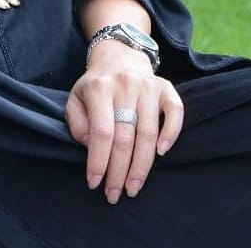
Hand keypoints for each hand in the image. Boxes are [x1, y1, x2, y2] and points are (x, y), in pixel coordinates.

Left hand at [65, 40, 183, 203]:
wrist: (119, 55)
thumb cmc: (95, 85)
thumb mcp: (75, 98)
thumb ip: (77, 123)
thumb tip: (90, 147)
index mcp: (99, 87)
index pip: (101, 132)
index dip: (98, 161)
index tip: (94, 183)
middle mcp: (125, 85)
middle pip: (125, 137)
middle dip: (119, 171)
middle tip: (115, 194)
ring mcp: (148, 85)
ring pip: (148, 133)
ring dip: (142, 166)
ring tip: (133, 187)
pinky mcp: (166, 87)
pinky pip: (175, 111)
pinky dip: (171, 133)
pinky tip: (162, 154)